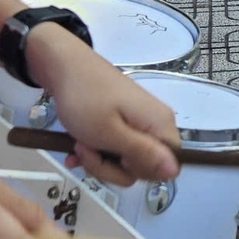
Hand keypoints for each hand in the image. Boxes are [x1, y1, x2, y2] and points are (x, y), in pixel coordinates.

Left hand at [31, 28, 181, 184]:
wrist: (63, 66)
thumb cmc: (85, 99)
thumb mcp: (110, 133)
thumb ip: (143, 154)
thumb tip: (175, 171)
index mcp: (160, 125)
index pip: (169, 166)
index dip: (142, 171)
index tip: (117, 160)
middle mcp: (155, 124)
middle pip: (145, 166)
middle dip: (112, 167)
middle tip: (88, 150)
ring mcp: (138, 122)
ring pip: (126, 160)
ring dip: (99, 160)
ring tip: (78, 145)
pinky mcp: (123, 121)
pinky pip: (116, 147)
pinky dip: (96, 152)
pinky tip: (76, 148)